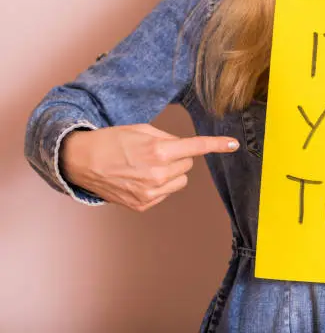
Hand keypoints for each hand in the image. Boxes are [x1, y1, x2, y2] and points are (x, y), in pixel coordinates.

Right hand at [60, 124, 239, 211]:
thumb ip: (168, 138)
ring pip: (180, 180)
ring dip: (171, 173)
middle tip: (155, 153)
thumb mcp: (141, 130)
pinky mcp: (144, 205)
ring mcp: (151, 193)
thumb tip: (184, 148)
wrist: (82, 162)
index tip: (233, 144)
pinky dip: (159, 185)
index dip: (216, 145)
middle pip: (188, 164)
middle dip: (178, 157)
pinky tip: (139, 179)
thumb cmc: (111, 142)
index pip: (195, 147)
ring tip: (146, 167)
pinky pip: (166, 193)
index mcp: (159, 151)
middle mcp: (158, 174)